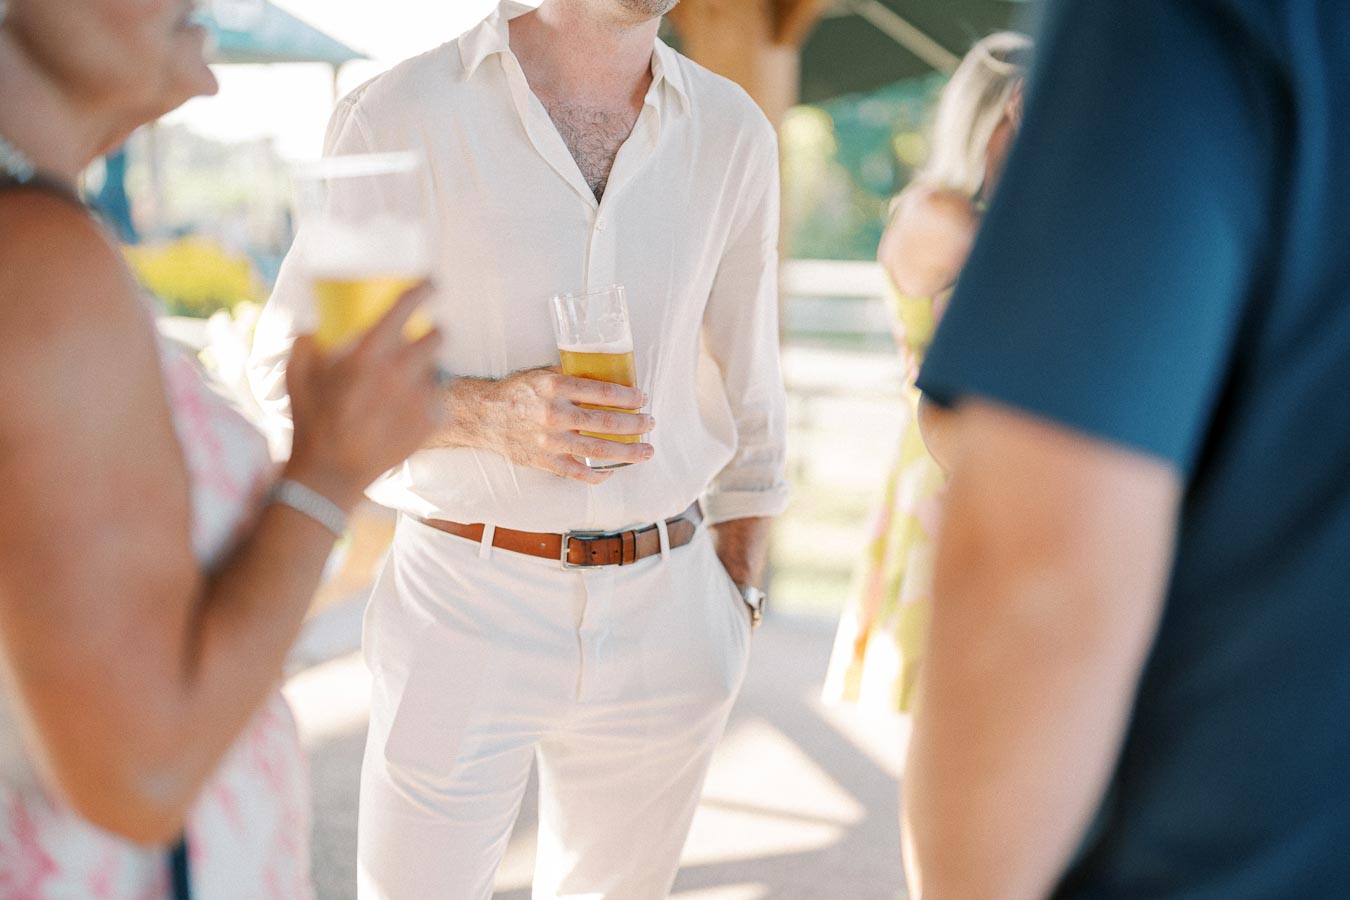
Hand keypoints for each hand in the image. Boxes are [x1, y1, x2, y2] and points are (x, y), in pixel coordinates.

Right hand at [284, 283, 445, 507]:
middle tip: (417, 342)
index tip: (431, 284)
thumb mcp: (296, 373)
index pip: (406, 308)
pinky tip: (403, 415)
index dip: (423, 290)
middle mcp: (400, 373)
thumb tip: (314, 319)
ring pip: (436, 371)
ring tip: (399, 391)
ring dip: (423, 374)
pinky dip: (427, 404)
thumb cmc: (310, 422)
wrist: (330, 475)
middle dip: (431, 334)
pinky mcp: (430, 424)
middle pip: (438, 335)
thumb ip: (307, 338)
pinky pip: (439, 401)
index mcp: (368, 355)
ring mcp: (419, 399)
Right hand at [473, 367, 654, 483]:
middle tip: (650, 423)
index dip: (628, 397)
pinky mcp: (545, 461)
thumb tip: (607, 378)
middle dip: (635, 424)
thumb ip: (572, 377)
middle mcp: (554, 414)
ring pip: (598, 450)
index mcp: (555, 387)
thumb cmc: (517, 392)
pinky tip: (612, 471)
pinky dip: (598, 475)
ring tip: (647, 451)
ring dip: (628, 451)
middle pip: (606, 422)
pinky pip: (578, 473)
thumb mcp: (543, 374)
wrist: (485, 416)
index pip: (603, 392)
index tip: (643, 399)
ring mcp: (550, 441)